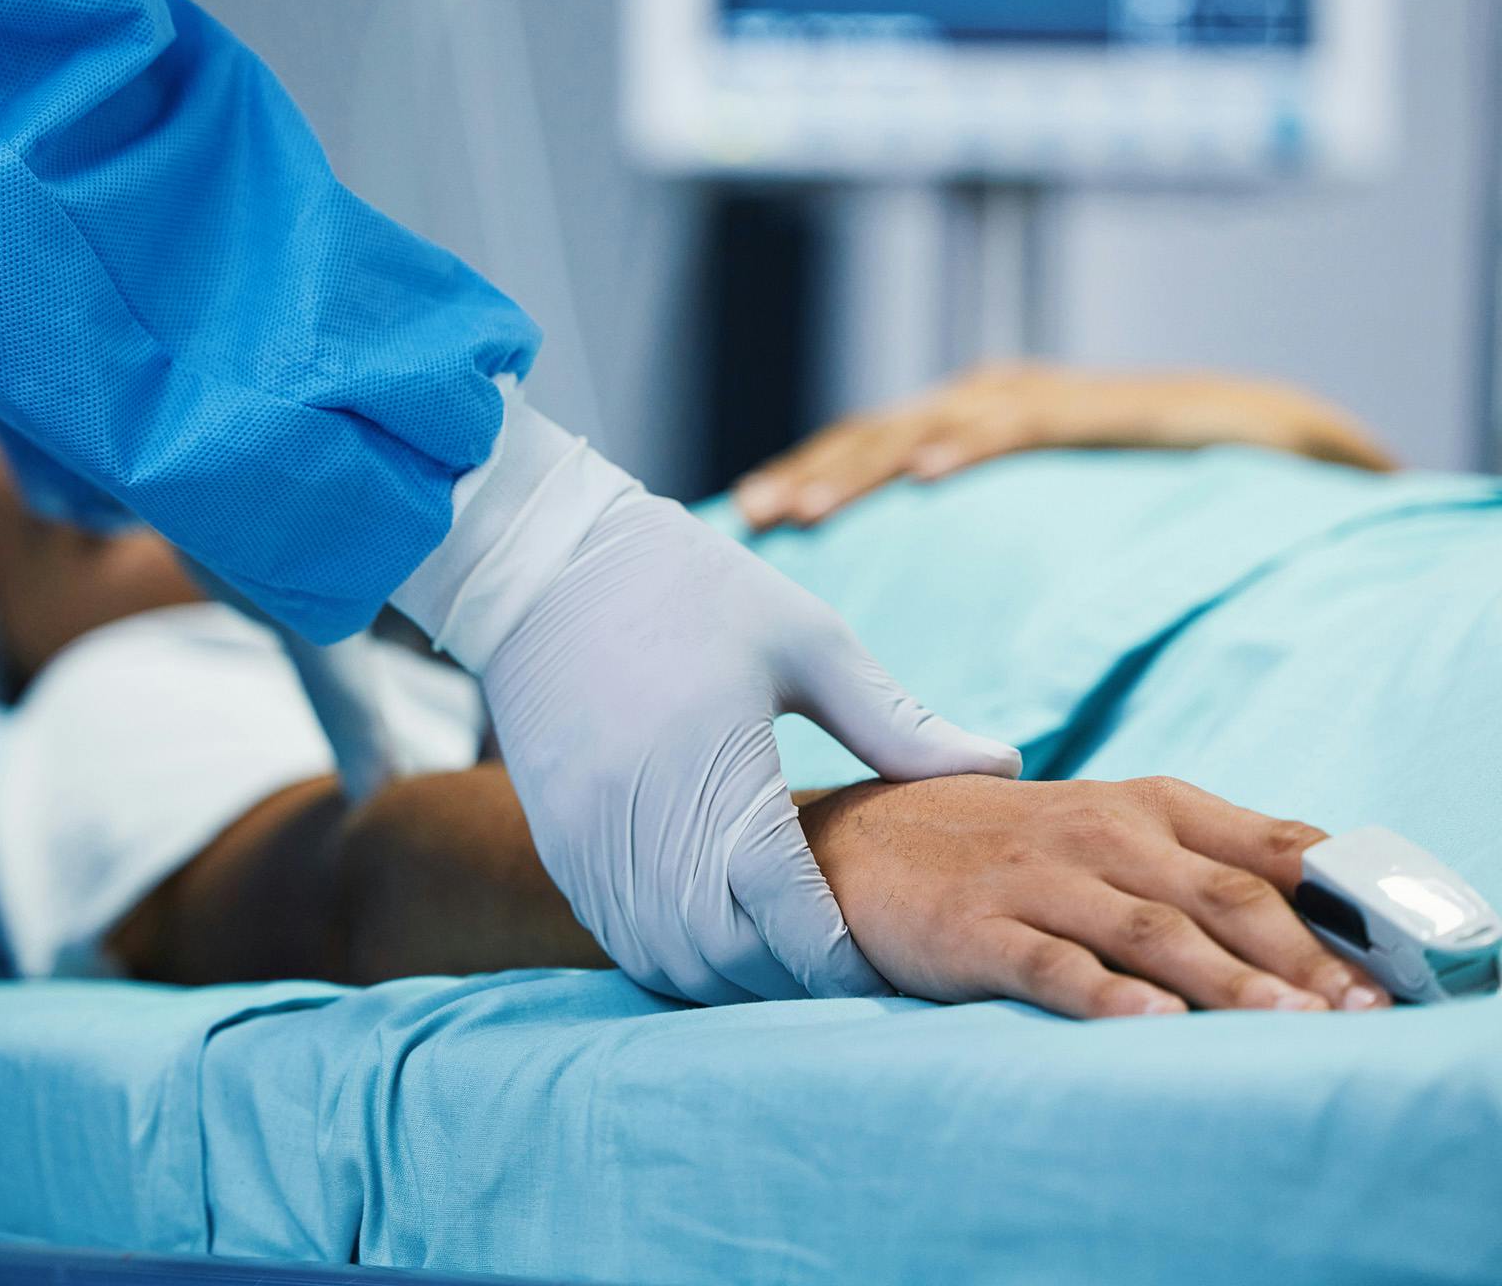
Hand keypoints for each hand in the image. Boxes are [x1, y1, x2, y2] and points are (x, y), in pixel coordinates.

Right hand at [483, 492, 1020, 1004]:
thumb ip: (898, 724)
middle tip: (844, 971)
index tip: (885, 968)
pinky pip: (617, 935)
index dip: (842, 962)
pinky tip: (713, 935)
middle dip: (790, 982)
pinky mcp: (561, 840)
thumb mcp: (806, 640)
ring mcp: (592, 842)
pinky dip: (672, 954)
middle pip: (727, 958)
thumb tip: (1002, 765)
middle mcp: (645, 827)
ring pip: (667, 959)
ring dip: (728, 977)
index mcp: (719, 776)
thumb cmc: (687, 587)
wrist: (544, 564)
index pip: (790, 918)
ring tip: (782, 961)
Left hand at [735, 362, 1396, 530]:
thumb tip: (916, 610)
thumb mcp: (1042, 507)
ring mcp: (1036, 398)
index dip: (804, 478)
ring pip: (928, 429)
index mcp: (964, 421)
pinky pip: (1021, 427)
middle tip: (753, 515)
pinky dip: (970, 446)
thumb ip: (979, 536)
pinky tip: (929, 476)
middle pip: (875, 436)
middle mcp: (986, 399)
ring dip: (865, 467)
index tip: (747, 518)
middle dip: (810, 475)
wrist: (1267, 431)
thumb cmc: (1146, 481)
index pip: (863, 449)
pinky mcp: (1094, 408)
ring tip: (812, 508)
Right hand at [798, 773, 1391, 1017]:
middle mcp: (1098, 835)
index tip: (1399, 956)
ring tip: (1289, 1025)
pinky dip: (1105, 994)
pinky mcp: (975, 929)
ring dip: (1226, 980)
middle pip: (1221, 895)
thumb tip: (1331, 919)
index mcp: (1144, 806)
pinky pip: (1050, 964)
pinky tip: (1151, 1022)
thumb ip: (1205, 861)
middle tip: (1364, 1010)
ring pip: (1150, 930)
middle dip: (1301, 956)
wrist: (859, 840)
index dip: (1338, 897)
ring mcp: (1034, 880)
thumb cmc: (1008, 847)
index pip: (1265, 845)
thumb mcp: (1110, 832)